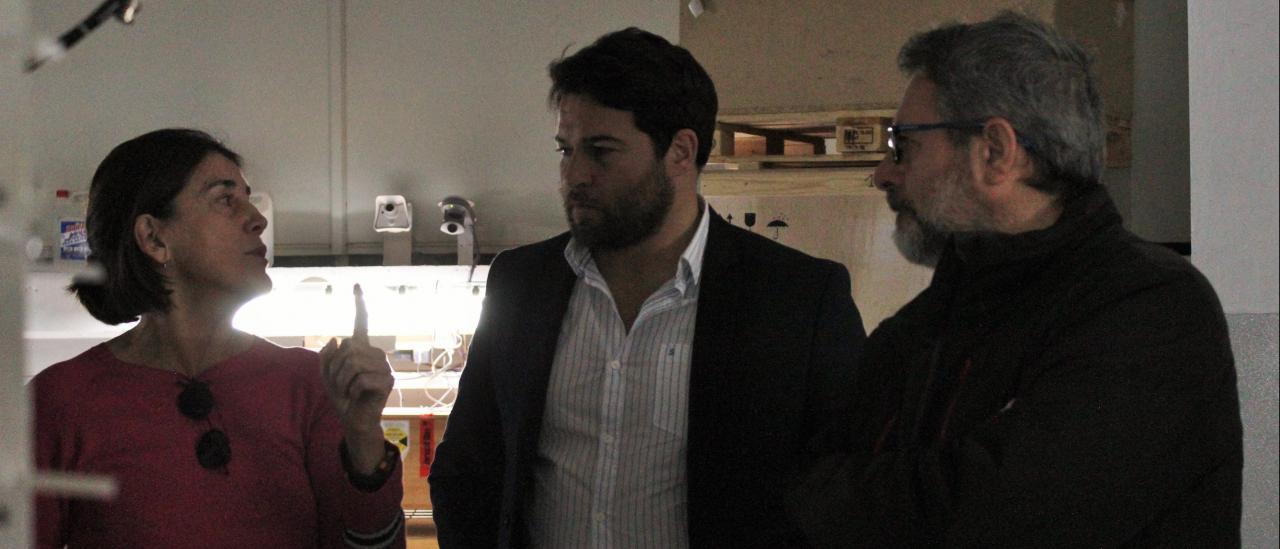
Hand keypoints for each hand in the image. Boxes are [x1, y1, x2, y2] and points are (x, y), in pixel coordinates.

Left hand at [319, 283, 393, 472]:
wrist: (353, 420)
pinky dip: (352, 390)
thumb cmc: (343, 397)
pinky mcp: (387, 382)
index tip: (356, 285)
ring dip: (343, 381)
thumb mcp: (326, 376)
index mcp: (361, 349)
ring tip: (348, 391)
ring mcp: (383, 367)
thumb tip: (336, 338)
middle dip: (336, 369)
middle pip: (349, 349)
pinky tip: (357, 396)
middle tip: (340, 385)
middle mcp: (375, 354)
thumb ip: (327, 357)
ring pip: (354, 363)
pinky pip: (361, 379)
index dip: (359, 304)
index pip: (360, 323)